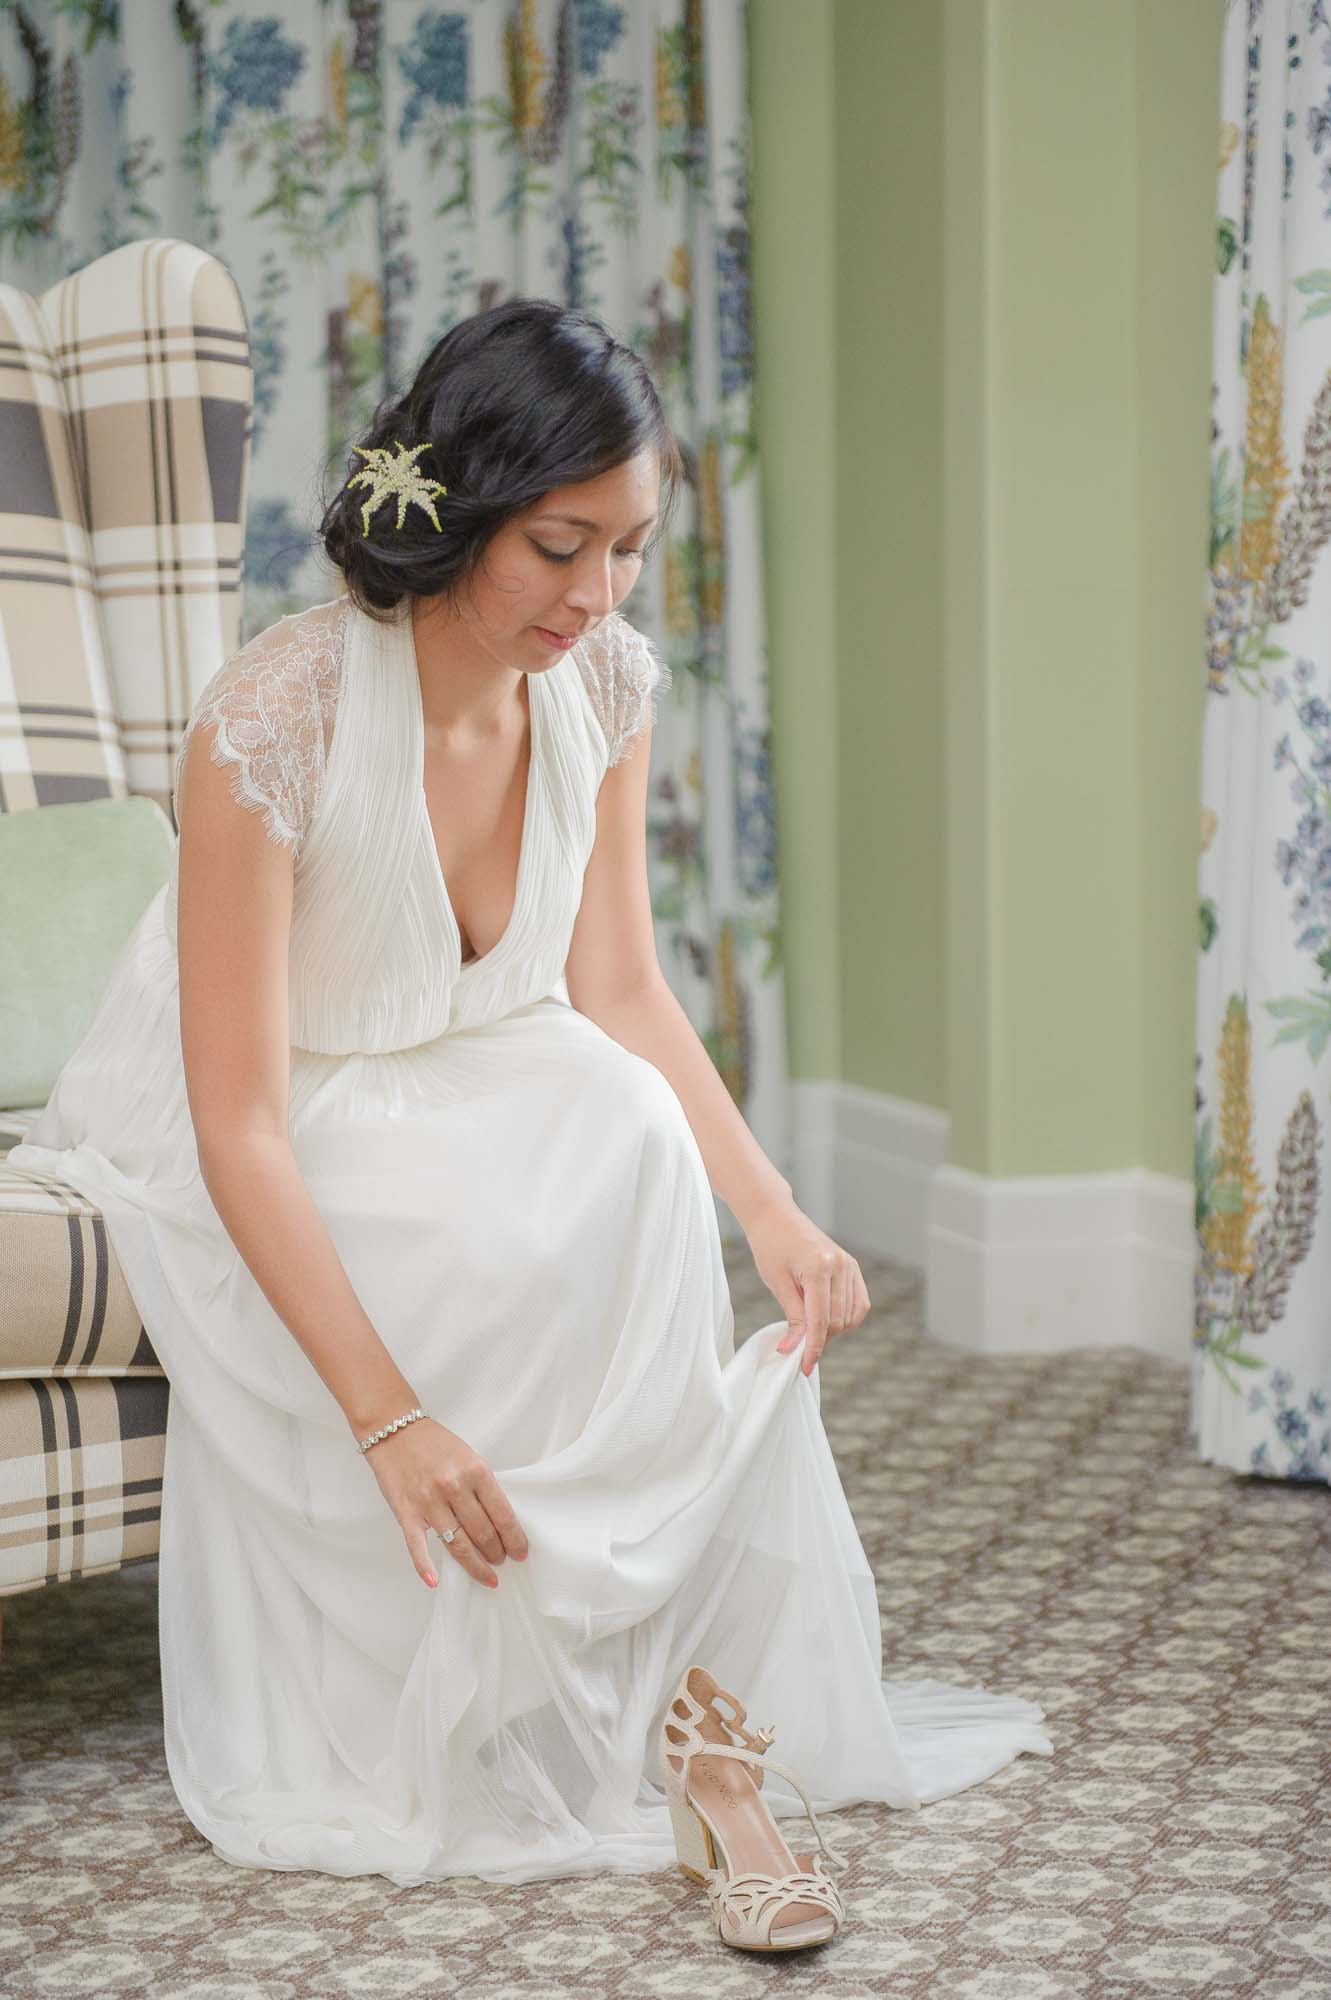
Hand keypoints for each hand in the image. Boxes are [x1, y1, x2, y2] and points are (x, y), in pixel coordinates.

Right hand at [363, 1416, 528, 1589]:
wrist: (394, 1430)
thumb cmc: (435, 1444)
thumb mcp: (469, 1456)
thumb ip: (483, 1486)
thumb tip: (499, 1520)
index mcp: (476, 1471)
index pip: (503, 1515)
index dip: (515, 1539)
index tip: (521, 1552)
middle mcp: (454, 1488)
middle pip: (483, 1534)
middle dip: (497, 1553)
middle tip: (502, 1561)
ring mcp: (429, 1502)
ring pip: (458, 1545)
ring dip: (475, 1564)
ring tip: (487, 1575)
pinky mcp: (406, 1512)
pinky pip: (417, 1546)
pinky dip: (425, 1567)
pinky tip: (435, 1581)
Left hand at [744, 1196, 870, 1376]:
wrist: (775, 1216)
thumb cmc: (770, 1246)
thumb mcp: (777, 1283)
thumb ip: (792, 1317)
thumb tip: (795, 1348)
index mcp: (819, 1268)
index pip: (821, 1320)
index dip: (813, 1348)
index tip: (803, 1366)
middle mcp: (840, 1266)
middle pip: (837, 1321)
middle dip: (820, 1339)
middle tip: (798, 1346)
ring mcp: (849, 1265)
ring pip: (850, 1315)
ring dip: (832, 1328)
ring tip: (807, 1327)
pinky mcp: (851, 1265)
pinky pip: (859, 1302)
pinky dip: (847, 1316)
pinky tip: (828, 1319)